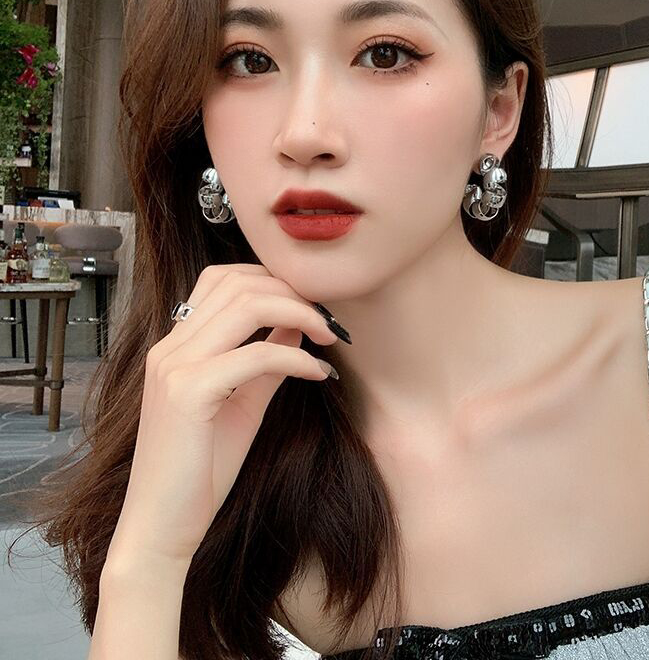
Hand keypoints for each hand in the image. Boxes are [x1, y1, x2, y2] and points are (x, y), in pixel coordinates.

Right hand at [107, 263, 339, 565]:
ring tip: (329, 335)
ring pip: (246, 306)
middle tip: (327, 318)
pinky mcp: (187, 393)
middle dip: (292, 291)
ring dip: (299, 313)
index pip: (222, 279)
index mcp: (176, 346)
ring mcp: (174, 367)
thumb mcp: (243, 402)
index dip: (273, 280)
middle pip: (237, 283)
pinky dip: (296, 357)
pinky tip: (318, 373)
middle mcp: (170, 348)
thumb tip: (298, 326)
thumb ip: (266, 361)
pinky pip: (256, 355)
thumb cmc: (200, 469)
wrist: (162, 527)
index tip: (311, 304)